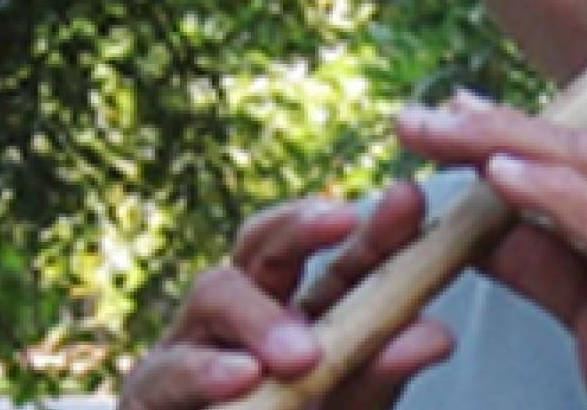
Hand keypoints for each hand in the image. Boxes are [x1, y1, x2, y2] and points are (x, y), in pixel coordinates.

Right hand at [119, 187, 453, 409]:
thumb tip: (436, 335)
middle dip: (302, 224)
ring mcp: (194, 346)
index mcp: (310, 310)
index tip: (408, 198)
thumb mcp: (350, 406)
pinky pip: (168, 371)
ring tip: (301, 353)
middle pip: (266, 242)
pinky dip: (205, 371)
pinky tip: (241, 377)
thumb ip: (382, 372)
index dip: (376, 226)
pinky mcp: (150, 392)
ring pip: (215, 291)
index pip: (344, 257)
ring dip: (260, 315)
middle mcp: (248, 313)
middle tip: (340, 220)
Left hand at [397, 93, 586, 409]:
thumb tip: (475, 229)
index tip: (460, 118)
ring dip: (502, 146)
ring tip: (439, 134)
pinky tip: (498, 175)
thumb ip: (543, 261)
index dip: (520, 133)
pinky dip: (547, 193)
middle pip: (582, 149)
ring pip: (586, 167)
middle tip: (425, 119)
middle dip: (496, 128)